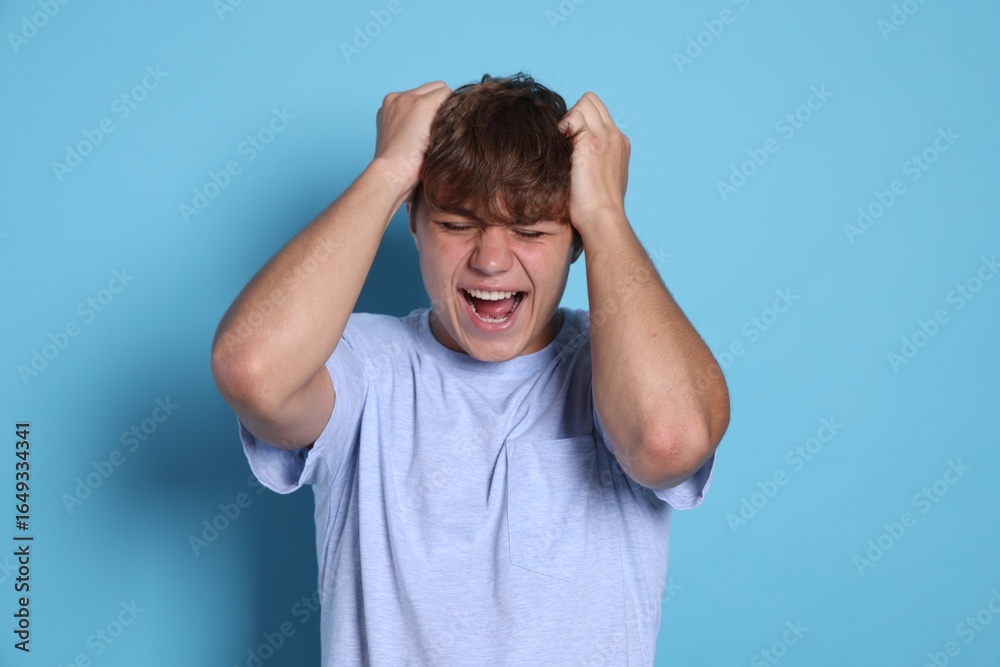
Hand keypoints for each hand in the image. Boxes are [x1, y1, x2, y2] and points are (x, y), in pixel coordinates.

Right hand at [373, 80, 451, 203]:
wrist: (392, 173)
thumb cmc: (398, 169)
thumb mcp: (400, 142)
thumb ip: (411, 127)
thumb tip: (433, 127)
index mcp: (388, 107)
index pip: (418, 96)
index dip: (429, 111)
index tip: (432, 130)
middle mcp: (396, 98)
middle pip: (429, 89)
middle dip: (438, 105)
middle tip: (441, 130)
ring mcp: (408, 99)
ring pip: (440, 89)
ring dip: (445, 107)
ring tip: (442, 131)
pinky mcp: (422, 104)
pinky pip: (447, 95)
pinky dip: (451, 110)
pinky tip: (447, 129)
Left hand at [558, 92, 629, 234]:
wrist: (602, 218)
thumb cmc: (599, 207)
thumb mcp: (605, 178)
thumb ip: (597, 160)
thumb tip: (578, 156)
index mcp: (620, 143)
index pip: (598, 113)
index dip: (580, 121)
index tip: (570, 141)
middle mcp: (615, 136)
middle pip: (590, 101)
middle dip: (573, 114)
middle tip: (563, 140)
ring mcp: (604, 138)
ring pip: (582, 104)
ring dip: (567, 121)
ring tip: (562, 146)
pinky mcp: (590, 144)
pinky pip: (571, 119)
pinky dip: (561, 130)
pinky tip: (559, 150)